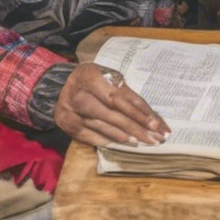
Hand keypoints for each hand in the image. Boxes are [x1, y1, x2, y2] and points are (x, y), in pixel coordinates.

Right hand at [54, 62, 169, 147]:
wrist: (61, 87)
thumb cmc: (92, 79)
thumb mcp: (106, 75)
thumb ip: (124, 91)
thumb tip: (149, 113)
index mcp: (90, 77)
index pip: (120, 98)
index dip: (140, 112)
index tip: (157, 124)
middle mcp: (79, 96)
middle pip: (113, 115)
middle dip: (138, 127)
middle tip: (157, 137)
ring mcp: (72, 113)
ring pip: (104, 128)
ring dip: (127, 136)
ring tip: (145, 141)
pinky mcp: (69, 126)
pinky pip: (93, 136)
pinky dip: (110, 140)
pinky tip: (125, 143)